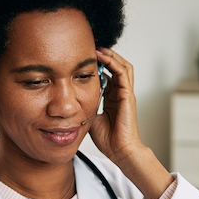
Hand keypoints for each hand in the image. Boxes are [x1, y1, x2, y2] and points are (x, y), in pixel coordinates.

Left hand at [89, 48, 144, 162]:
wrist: (119, 150)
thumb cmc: (108, 138)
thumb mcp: (89, 117)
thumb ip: (84, 106)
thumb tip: (71, 100)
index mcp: (113, 98)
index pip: (108, 74)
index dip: (99, 64)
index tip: (85, 58)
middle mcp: (121, 93)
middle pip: (117, 66)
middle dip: (106, 55)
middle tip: (92, 48)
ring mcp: (125, 93)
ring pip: (123, 66)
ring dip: (111, 55)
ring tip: (98, 48)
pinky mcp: (127, 95)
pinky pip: (123, 73)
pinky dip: (113, 62)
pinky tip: (102, 56)